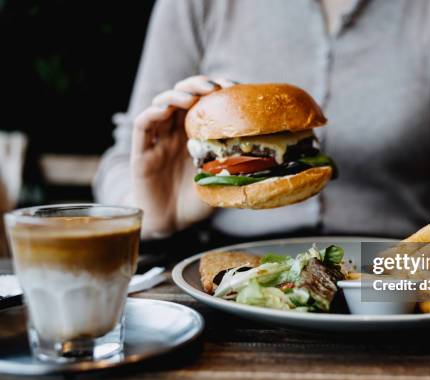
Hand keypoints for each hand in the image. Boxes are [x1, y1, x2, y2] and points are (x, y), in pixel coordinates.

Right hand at [130, 75, 236, 236]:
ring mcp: (158, 140)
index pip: (204, 102)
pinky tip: (164, 110)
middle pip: (183, 96)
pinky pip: (143, 125)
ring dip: (176, 95)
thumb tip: (268, 161)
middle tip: (213, 87)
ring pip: (162, 105)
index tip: (232, 86)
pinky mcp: (141, 152)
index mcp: (196, 135)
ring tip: (191, 96)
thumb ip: (235, 168)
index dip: (216, 90)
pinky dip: (152, 113)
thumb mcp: (221, 181)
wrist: (170, 225)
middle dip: (197, 85)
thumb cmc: (196, 203)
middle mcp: (177, 132)